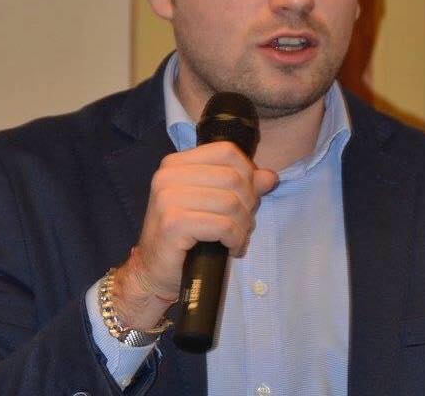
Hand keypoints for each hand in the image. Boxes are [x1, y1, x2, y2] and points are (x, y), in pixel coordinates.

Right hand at [111, 142, 277, 329]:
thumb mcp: (213, 203)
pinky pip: (222, 226)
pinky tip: (230, 247)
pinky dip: (234, 239)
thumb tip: (270, 177)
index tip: (246, 197)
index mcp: (176, 163)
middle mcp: (167, 175)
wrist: (153, 271)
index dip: (247, 173)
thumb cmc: (185, 235)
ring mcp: (167, 198)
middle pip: (232, 178)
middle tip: (242, 224)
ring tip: (236, 237)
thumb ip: (242, 185)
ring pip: (230, 203)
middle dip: (247, 204)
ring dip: (242, 225)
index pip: (227, 152)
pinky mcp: (173, 223)